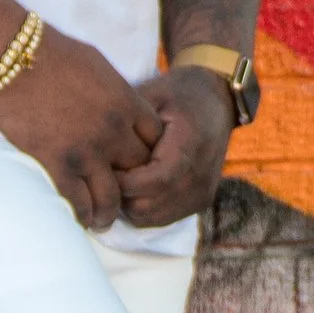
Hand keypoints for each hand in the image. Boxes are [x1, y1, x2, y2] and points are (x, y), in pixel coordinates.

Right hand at [0, 26, 163, 230]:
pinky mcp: (57, 164)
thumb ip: (115, 92)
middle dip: (133, 186)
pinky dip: (82, 215)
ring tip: (103, 221)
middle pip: (139, 171)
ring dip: (109, 213)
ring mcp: (86, 151)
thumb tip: (120, 104)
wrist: (13, 57)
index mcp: (126, 103)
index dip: (150, 156)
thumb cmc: (51, 53)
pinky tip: (79, 219)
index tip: (138, 165)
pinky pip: (78, 202)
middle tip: (124, 197)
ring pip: (112, 197)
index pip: (156, 141)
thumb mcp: (99, 65)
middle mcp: (113, 131)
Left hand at [117, 65, 236, 228]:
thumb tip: (97, 146)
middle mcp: (200, 176)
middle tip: (105, 173)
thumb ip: (129, 121)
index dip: (122, 181)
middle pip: (148, 204)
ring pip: (151, 217)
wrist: (216, 102)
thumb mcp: (152, 95)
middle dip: (120, 194)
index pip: (153, 180)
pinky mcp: (200, 203)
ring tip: (121, 177)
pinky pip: (161, 219)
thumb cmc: (178, 94)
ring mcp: (202, 193)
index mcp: (190, 145)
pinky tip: (135, 185)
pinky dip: (143, 208)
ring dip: (129, 203)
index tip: (101, 166)